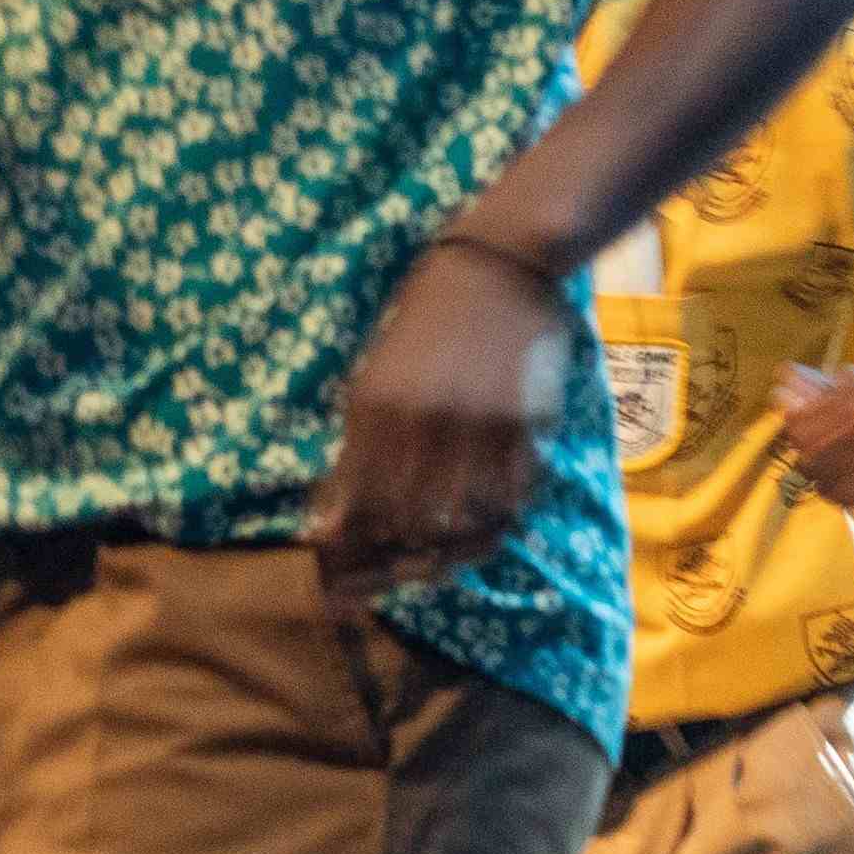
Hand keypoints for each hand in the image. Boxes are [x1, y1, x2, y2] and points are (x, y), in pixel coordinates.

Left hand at [305, 234, 571, 600]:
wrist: (497, 267)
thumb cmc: (424, 324)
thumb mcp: (373, 379)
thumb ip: (354, 450)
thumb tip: (329, 524)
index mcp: (373, 408)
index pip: (355, 506)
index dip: (349, 557)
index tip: (346, 587)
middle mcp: (421, 421)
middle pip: (403, 524)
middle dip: (394, 566)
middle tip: (394, 581)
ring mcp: (475, 424)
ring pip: (457, 523)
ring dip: (445, 555)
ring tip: (436, 564)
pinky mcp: (523, 424)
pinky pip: (508, 500)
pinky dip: (492, 527)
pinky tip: (480, 532)